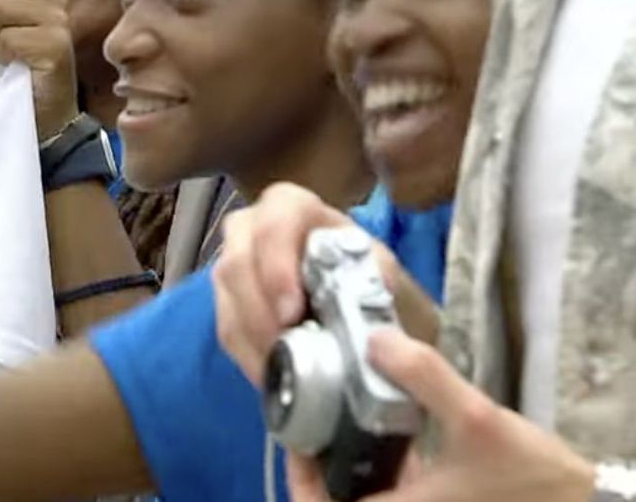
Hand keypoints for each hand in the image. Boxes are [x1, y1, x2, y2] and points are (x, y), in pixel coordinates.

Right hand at [213, 183, 434, 385]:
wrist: (363, 306)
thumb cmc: (371, 280)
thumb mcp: (386, 271)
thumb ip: (379, 274)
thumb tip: (371, 289)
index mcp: (295, 208)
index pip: (273, 224)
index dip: (275, 267)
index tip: (291, 312)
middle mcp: (253, 228)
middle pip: (237, 264)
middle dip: (259, 312)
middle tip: (284, 349)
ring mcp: (235, 263)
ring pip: (226, 300)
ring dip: (253, 339)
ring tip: (284, 371)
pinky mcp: (228, 301)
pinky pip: (227, 329)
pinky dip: (249, 356)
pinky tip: (274, 376)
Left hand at [286, 331, 594, 501]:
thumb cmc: (529, 475)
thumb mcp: (478, 418)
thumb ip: (425, 377)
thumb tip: (376, 338)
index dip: (299, 477)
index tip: (294, 436)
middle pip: (338, 498)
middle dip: (322, 463)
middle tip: (315, 416)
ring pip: (365, 494)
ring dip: (350, 463)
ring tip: (342, 413)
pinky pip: (393, 492)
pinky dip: (382, 467)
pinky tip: (387, 429)